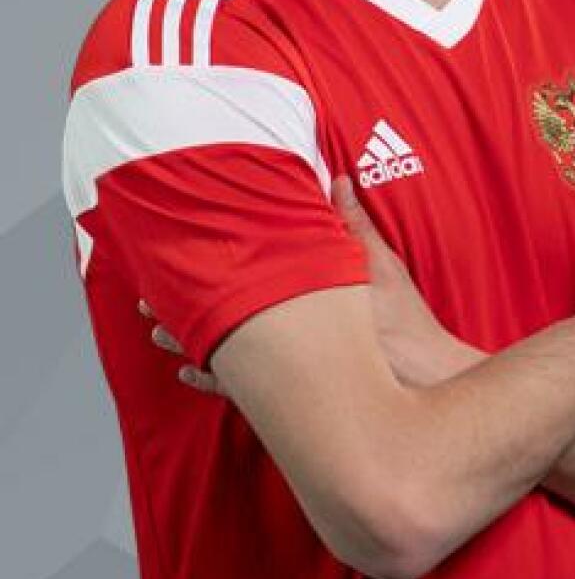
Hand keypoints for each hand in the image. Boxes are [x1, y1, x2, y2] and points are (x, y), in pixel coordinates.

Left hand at [139, 177, 474, 395]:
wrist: (424, 386)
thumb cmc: (404, 327)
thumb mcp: (381, 266)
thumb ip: (355, 222)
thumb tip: (338, 178)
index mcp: (296, 303)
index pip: (237, 283)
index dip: (199, 271)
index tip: (170, 258)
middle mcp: (282, 342)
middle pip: (217, 319)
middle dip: (179, 306)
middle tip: (146, 296)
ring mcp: (282, 375)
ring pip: (218, 356)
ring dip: (186, 340)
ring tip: (156, 331)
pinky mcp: (289, 400)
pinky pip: (235, 390)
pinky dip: (209, 378)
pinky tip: (191, 373)